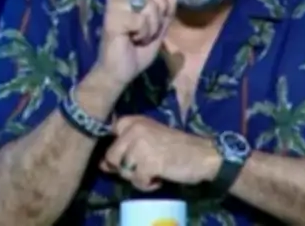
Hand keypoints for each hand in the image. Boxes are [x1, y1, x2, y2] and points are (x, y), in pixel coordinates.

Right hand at [93, 0, 176, 87]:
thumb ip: (165, 12)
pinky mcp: (114, 16)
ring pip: (151, 2)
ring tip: (138, 35)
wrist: (118, 71)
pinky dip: (145, 33)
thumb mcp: (157, 30)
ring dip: (152, 24)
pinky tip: (132, 39)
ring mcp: (115, 3)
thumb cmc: (135, 50)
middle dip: (160, 10)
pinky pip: (144, 18)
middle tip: (147, 29)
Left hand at [100, 116, 220, 191]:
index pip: (110, 133)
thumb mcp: (149, 139)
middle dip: (125, 167)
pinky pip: (137, 181)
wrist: (203, 155)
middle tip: (145, 166)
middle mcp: (135, 129)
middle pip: (111, 157)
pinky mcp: (149, 162)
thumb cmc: (176, 147)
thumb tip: (102, 164)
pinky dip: (147, 184)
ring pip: (123, 171)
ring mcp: (141, 145)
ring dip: (138, 177)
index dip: (117, 149)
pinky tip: (159, 178)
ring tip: (154, 171)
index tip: (131, 154)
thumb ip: (126, 147)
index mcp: (135, 120)